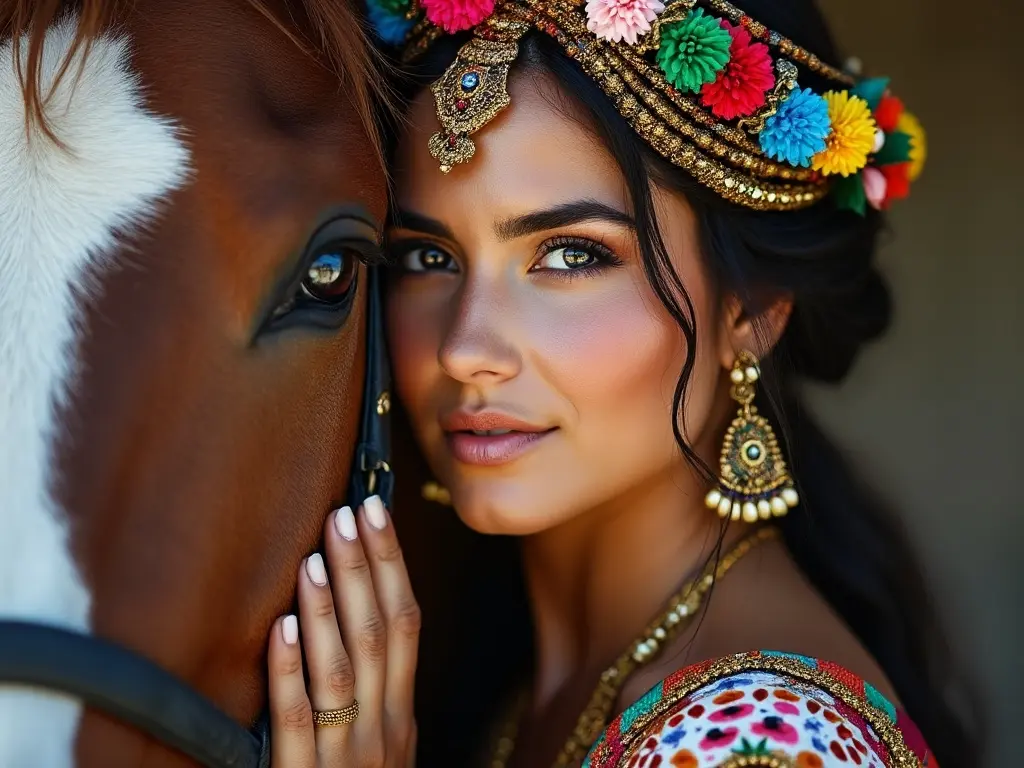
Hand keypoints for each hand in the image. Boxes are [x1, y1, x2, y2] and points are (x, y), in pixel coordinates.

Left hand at [267, 496, 419, 766]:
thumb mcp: (382, 744)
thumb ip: (373, 690)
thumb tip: (356, 615)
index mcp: (401, 711)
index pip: (405, 621)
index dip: (392, 564)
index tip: (376, 512)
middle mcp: (385, 727)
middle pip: (381, 633)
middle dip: (366, 569)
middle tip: (348, 512)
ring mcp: (349, 756)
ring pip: (343, 670)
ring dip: (331, 609)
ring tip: (316, 555)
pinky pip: (298, 723)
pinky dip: (290, 673)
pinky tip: (283, 629)